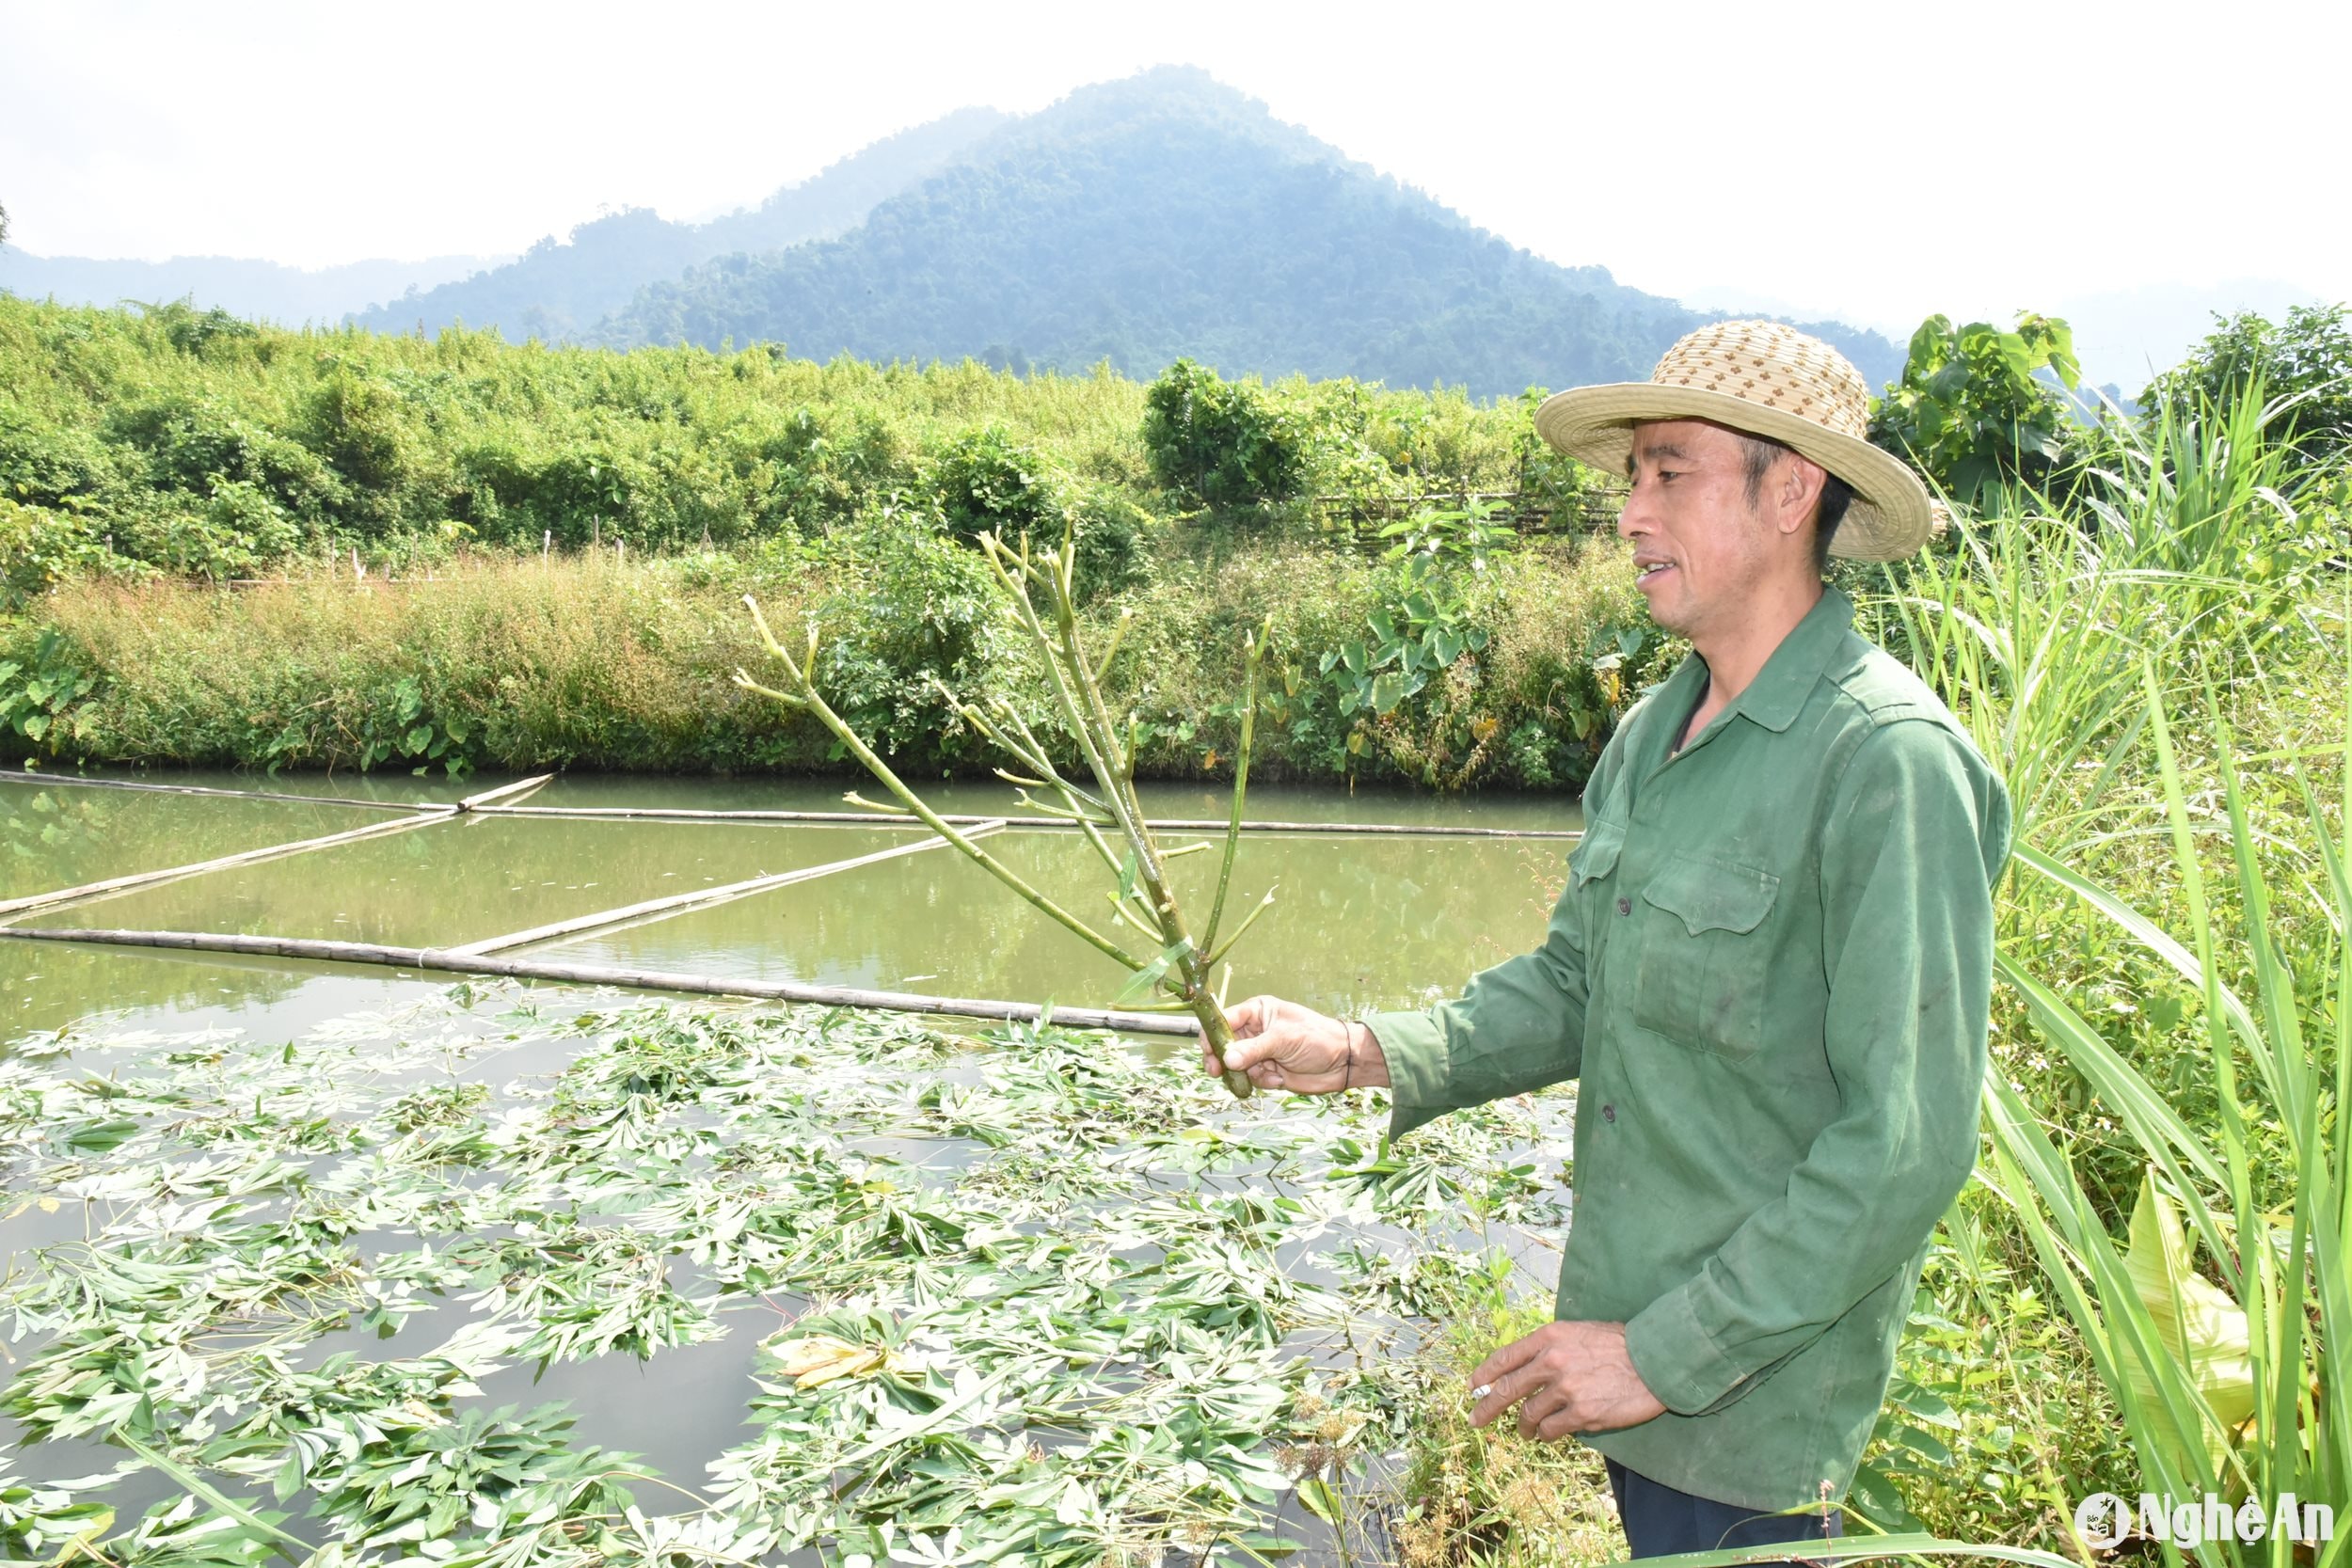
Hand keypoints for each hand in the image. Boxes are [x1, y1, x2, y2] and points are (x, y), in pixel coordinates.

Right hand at [1200, 995, 1387, 1094]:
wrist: (1343, 1062)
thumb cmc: (1316, 1038)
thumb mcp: (1283, 1039)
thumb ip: (1253, 1049)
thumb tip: (1225, 1059)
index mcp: (1257, 1011)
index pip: (1225, 1020)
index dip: (1213, 1035)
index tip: (1207, 1051)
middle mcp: (1255, 1030)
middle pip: (1224, 1045)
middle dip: (1221, 1059)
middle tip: (1216, 1071)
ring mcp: (1260, 1052)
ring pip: (1235, 1065)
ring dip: (1247, 1073)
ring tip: (1267, 1075)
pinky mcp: (1267, 1071)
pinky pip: (1251, 1079)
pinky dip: (1262, 1081)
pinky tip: (1279, 1079)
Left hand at [1468, 1321, 1665, 1439]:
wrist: (1655, 1361)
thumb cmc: (1620, 1344)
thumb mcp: (1579, 1332)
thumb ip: (1550, 1348)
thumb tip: (1524, 1368)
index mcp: (1549, 1338)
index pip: (1505, 1357)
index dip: (1484, 1375)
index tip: (1473, 1387)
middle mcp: (1551, 1362)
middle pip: (1507, 1390)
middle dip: (1486, 1408)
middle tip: (1476, 1420)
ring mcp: (1565, 1390)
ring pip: (1528, 1415)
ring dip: (1523, 1427)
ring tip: (1526, 1431)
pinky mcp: (1581, 1415)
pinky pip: (1550, 1431)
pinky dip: (1546, 1435)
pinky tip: (1549, 1434)